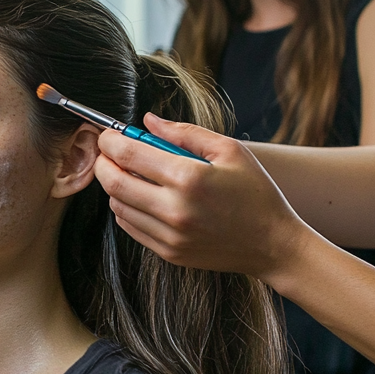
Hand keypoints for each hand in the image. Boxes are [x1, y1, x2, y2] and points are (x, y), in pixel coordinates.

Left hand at [93, 114, 306, 281]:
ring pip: (118, 206)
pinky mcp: (168, 252)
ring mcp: (169, 235)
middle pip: (113, 183)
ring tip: (130, 174)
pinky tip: (140, 196)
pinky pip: (130, 227)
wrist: (272, 244)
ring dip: (114, 186)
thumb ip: (185, 133)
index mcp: (189, 178)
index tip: (108, 135)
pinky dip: (126, 208)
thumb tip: (148, 121)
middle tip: (108, 153)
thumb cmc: (255, 193)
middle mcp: (174, 209)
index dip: (110, 142)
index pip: (128, 155)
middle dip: (103, 163)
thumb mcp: (229, 151)